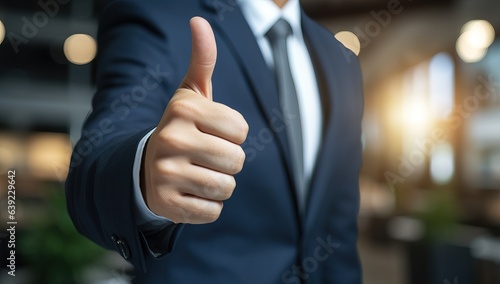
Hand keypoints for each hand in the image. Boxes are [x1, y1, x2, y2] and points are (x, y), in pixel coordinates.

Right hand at [141, 17, 248, 223]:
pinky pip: (212, 211)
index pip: (242, 131)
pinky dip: (207, 206)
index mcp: (183, 109)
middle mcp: (171, 139)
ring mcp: (165, 174)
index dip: (232, 136)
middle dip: (228, 162)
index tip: (211, 133)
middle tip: (203, 157)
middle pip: (237, 161)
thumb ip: (202, 59)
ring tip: (197, 174)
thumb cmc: (183, 129)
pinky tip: (188, 193)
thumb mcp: (191, 94)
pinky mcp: (165, 205)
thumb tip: (200, 21)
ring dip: (219, 185)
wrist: (147, 168)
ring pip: (226, 187)